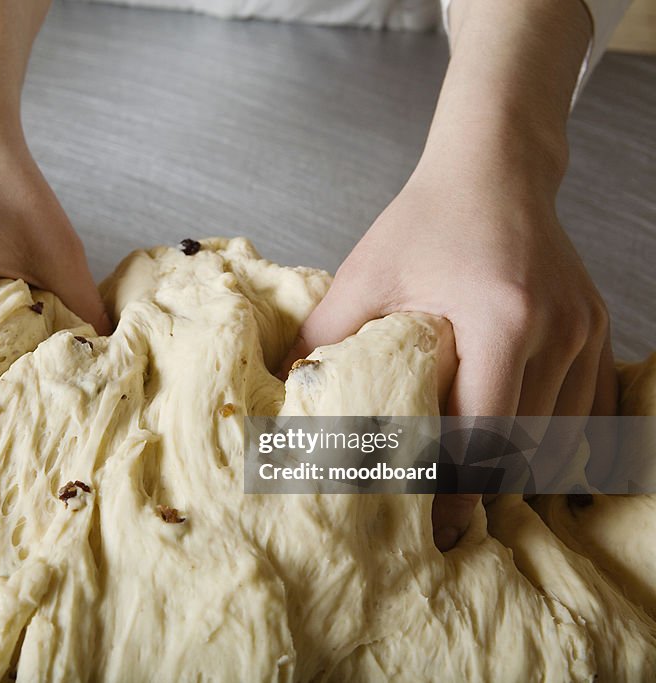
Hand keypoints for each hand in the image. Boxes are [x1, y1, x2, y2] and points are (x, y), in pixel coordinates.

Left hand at [284, 150, 616, 548]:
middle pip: (529, 445)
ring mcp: (585, 331)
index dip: (459, 489)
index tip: (437, 529)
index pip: (486, 433)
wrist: (494, 170)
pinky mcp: (597, 329)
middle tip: (451, 522)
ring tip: (480, 492)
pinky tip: (524, 455)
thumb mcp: (366, 274)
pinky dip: (560, 439)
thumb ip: (324, 335)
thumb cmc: (426, 220)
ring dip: (523, 469)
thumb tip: (286, 389)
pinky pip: (591, 408)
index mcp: (501, 320)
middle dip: (488, 488)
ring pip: (566, 435)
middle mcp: (556, 331)